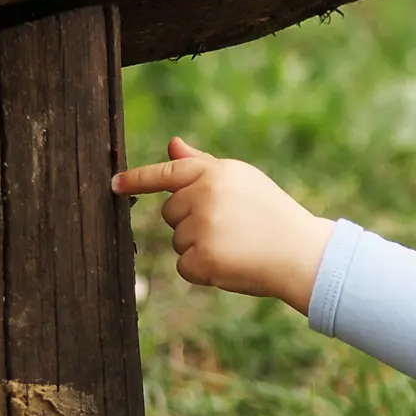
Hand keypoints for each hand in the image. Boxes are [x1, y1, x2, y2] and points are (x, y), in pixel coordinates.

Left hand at [112, 136, 336, 315]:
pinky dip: (203, 271)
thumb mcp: (242, 182)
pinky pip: (184, 266)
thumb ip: (202, 165)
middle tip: (230, 228)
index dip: (137, 180)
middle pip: (171, 212)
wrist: (302, 253)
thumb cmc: (273, 215)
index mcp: (216, 172)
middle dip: (191, 222)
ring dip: (199, 247)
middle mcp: (205, 196)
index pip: (167, 174)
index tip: (114, 184)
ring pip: (177, 241)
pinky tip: (232, 264)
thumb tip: (171, 144)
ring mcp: (202, 228)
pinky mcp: (201, 259)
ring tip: (237, 245)